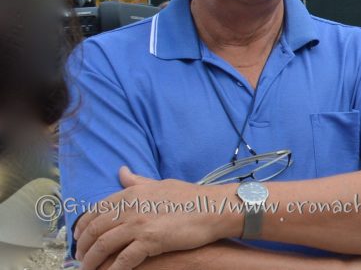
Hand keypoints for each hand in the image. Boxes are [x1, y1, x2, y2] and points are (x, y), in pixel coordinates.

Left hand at [74, 166, 238, 269]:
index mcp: (131, 192)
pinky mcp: (149, 241)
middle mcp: (131, 207)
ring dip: (91, 261)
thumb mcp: (159, 184)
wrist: (211, 208)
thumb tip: (122, 171)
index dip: (82, 226)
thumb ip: (137, 181)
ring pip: (103, 246)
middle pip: (95, 229)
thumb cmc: (189, 197)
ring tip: (88, 269)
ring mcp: (139, 224)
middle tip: (80, 258)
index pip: (95, 210)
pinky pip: (123, 260)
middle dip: (83, 247)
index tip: (77, 238)